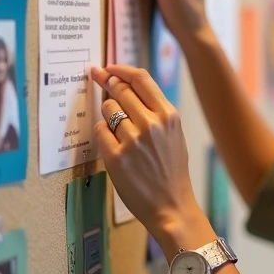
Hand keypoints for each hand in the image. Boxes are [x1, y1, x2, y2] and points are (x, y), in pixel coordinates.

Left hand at [90, 65, 199, 243]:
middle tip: (99, 79)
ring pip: (108, 109)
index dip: (121, 69)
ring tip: (116, 127)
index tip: (109, 68)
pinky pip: (99, 131)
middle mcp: (151, 124)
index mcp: (168, 115)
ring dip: (107, 113)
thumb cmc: (172, 171)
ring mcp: (132, 140)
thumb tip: (130, 88)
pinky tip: (111, 143)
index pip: (141, 79)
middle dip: (107, 83)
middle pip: (120, 90)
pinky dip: (102, 133)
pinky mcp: (116, 157)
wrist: (171, 205)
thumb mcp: (174, 134)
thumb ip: (156, 111)